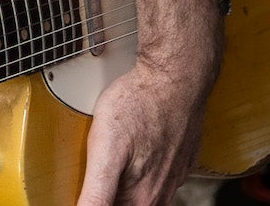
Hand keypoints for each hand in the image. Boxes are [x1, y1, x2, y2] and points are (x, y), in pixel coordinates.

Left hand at [76, 58, 215, 205]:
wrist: (174, 76)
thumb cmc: (140, 103)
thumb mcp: (105, 147)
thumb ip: (96, 191)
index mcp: (142, 199)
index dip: (96, 201)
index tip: (90, 188)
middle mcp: (161, 193)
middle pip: (128, 204)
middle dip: (111, 192)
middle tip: (100, 170)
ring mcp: (173, 176)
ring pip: (145, 194)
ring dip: (127, 185)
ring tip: (115, 161)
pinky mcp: (180, 160)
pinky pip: (160, 176)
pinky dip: (143, 171)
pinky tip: (135, 153)